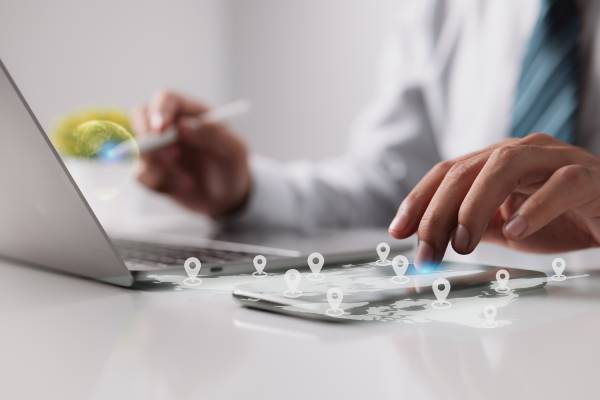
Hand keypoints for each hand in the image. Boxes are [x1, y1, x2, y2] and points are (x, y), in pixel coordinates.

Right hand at [133, 91, 250, 215]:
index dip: (159, 111)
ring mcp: (158, 147)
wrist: (228, 199)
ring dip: (160, 168)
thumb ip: (212, 135)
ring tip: (188, 181)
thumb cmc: (233, 168)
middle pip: (140, 116)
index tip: (160, 130)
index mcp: (191, 112)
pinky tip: (181, 187)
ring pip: (138, 149)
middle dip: (148, 138)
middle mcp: (170, 126)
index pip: (166, 99)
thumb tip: (182, 125)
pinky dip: (159, 185)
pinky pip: (140, 175)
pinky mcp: (152, 170)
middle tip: (171, 157)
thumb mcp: (233, 152)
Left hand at [388, 133, 599, 265]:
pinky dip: (534, 207)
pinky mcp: (588, 175)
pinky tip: (516, 232)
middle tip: (428, 251)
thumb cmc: (559, 218)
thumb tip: (426, 242)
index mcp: (495, 161)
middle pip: (466, 170)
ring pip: (504, 165)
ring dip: (475, 205)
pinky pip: (560, 183)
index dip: (418, 200)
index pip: (446, 172)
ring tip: (463, 242)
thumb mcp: (504, 227)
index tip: (398, 231)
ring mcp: (554, 159)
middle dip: (438, 212)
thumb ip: (471, 227)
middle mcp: (520, 152)